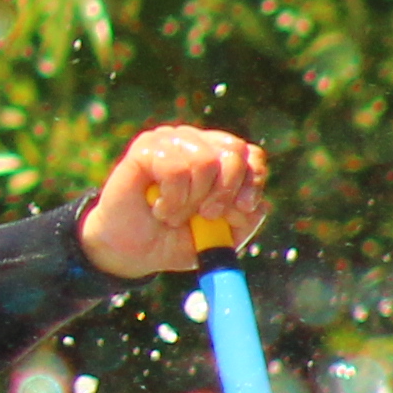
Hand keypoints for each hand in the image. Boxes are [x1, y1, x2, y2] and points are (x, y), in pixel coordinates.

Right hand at [79, 125, 269, 276]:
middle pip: (233, 150)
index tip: (245, 208)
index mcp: (218, 160)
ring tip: (173, 214)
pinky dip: (172, 199)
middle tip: (206, 215)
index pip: (249, 154)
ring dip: (191, 201)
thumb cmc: (173, 239)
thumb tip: (260, 205)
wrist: (131, 251)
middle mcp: (196, 143)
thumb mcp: (218, 238)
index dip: (252, 180)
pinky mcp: (146, 147)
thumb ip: (244, 222)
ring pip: (205, 161)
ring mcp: (171, 141)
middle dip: (224, 192)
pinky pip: (176, 169)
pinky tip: (160, 208)